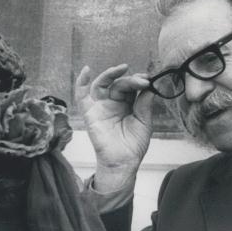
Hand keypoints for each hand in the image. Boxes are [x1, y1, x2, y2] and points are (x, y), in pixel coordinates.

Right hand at [75, 64, 153, 188]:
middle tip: (142, 80)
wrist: (123, 162)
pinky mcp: (89, 113)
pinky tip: (86, 70)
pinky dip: (81, 82)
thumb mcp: (144, 121)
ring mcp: (100, 107)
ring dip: (110, 74)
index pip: (131, 87)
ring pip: (102, 84)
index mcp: (127, 104)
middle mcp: (113, 103)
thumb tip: (149, 86)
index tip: (149, 81)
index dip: (139, 81)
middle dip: (130, 80)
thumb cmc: (133, 145)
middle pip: (118, 83)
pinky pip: (81, 95)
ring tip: (122, 68)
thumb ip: (144, 103)